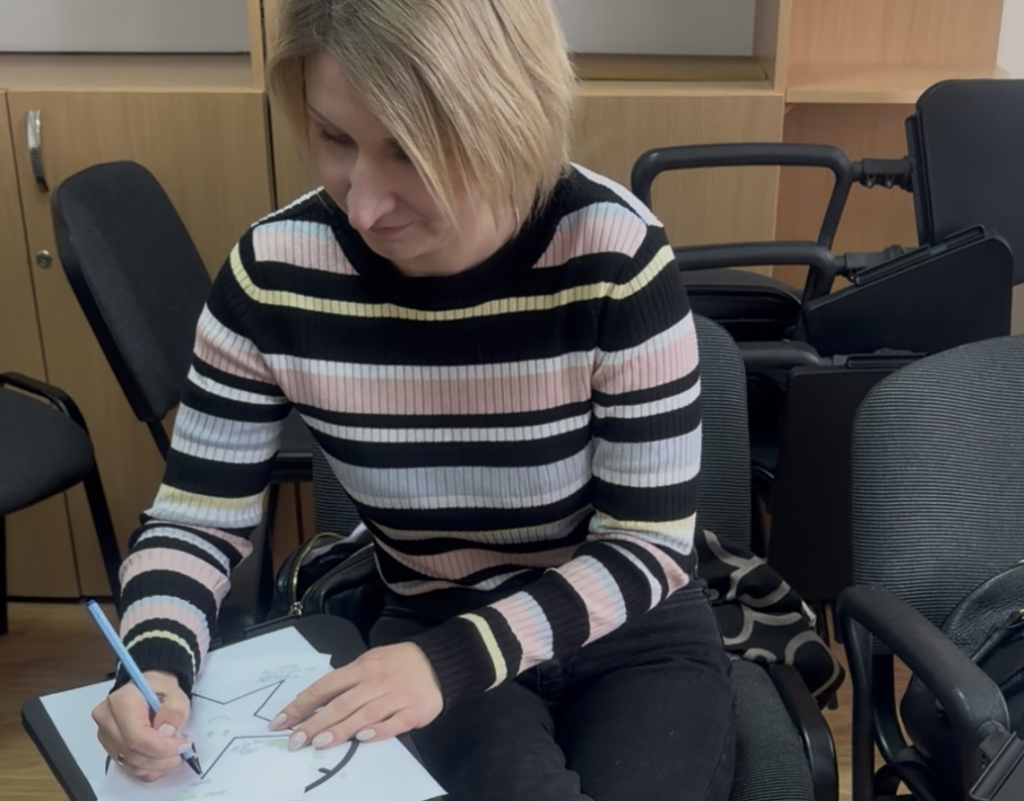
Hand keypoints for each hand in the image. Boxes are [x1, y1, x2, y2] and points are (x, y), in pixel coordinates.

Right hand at [92, 670, 193, 781]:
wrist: (145, 692)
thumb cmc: (159, 690)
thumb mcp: (174, 692)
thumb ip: (174, 710)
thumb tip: (167, 732)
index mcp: (120, 701)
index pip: (137, 736)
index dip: (162, 746)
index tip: (183, 745)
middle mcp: (106, 720)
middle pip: (132, 752)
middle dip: (162, 758)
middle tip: (183, 752)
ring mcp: (105, 736)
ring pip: (130, 763)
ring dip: (157, 765)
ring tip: (175, 756)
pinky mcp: (109, 748)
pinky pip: (129, 767)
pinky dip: (149, 769)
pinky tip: (163, 761)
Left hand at [269, 642, 442, 750]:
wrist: (439, 661)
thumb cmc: (398, 664)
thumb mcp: (370, 662)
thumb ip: (347, 681)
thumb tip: (314, 701)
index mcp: (361, 668)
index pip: (325, 686)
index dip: (302, 705)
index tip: (280, 722)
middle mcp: (375, 681)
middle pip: (341, 703)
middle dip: (315, 722)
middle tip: (295, 741)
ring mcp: (396, 695)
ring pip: (365, 713)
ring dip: (342, 728)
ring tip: (320, 743)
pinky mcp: (415, 710)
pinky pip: (395, 721)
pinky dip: (379, 730)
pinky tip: (363, 739)